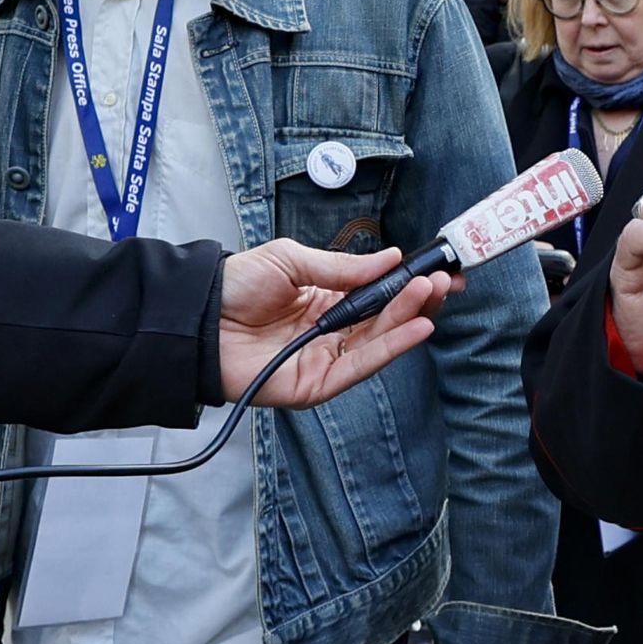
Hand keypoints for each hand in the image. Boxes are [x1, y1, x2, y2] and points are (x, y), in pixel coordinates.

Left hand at [218, 241, 463, 406]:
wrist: (197, 318)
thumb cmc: (235, 286)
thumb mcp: (293, 260)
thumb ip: (342, 266)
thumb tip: (390, 259)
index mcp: (325, 301)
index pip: (378, 294)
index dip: (408, 284)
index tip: (437, 270)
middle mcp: (331, 332)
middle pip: (385, 319)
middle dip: (417, 299)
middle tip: (445, 279)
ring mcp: (326, 359)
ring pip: (379, 340)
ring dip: (410, 316)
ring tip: (433, 292)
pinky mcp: (319, 384)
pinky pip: (362, 366)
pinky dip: (393, 347)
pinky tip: (416, 326)